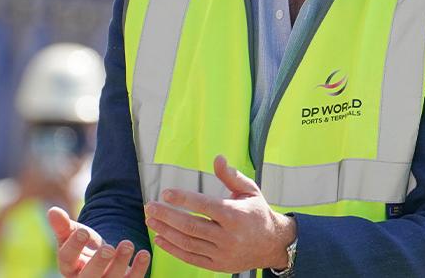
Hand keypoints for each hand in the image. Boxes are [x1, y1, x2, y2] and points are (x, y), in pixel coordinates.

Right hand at [48, 207, 149, 277]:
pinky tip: (144, 253)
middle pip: (89, 277)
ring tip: (128, 244)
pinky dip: (138, 269)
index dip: (75, 246)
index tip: (83, 231)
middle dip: (99, 263)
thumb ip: (63, 224)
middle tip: (108, 248)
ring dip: (121, 263)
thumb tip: (53, 211)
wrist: (101, 257)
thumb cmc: (84, 245)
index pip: (67, 258)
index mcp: (68, 266)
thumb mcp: (73, 233)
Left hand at [144, 155, 295, 272]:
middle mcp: (228, 236)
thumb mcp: (250, 191)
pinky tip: (160, 239)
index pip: (204, 206)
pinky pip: (191, 258)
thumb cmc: (257, 213)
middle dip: (167, 216)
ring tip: (150, 220)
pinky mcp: (219, 266)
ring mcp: (223, 253)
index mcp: (235, 215)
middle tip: (150, 207)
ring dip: (166, 231)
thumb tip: (217, 158)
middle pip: (191, 226)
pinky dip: (173, 250)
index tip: (165, 193)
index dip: (183, 199)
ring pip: (188, 243)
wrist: (274, 244)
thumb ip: (231, 176)